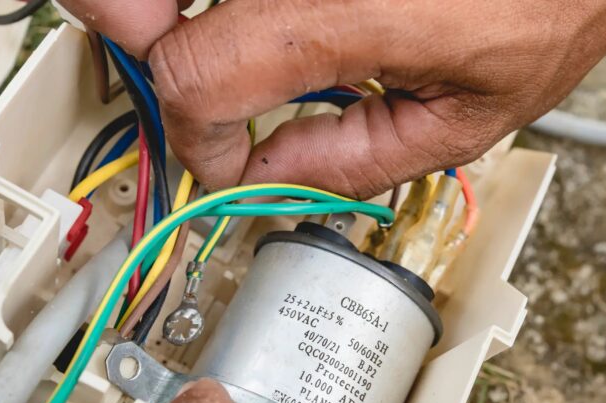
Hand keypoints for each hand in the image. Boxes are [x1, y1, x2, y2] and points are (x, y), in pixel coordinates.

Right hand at [60, 0, 605, 197]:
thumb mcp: (467, 117)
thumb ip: (352, 160)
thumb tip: (268, 182)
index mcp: (340, 11)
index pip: (194, 76)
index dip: (196, 133)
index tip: (226, 157)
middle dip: (138, 50)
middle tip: (183, 92)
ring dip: (158, 20)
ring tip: (206, 51)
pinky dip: (210, 6)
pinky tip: (242, 25)